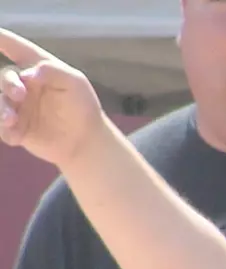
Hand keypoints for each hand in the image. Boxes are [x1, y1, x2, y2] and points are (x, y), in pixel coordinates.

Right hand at [0, 28, 103, 167]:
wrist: (86, 141)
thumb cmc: (83, 107)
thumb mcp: (74, 83)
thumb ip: (52, 71)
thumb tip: (26, 74)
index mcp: (37, 68)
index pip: (16, 48)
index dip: (2, 39)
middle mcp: (24, 84)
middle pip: (5, 77)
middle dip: (8, 83)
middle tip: (19, 94)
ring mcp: (18, 106)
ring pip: (0, 102)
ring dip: (2, 109)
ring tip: (11, 120)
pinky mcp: (17, 127)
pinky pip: (2, 127)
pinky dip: (5, 131)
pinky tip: (15, 137)